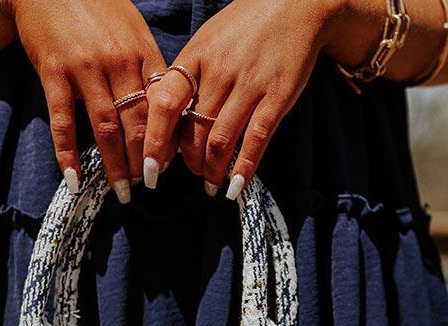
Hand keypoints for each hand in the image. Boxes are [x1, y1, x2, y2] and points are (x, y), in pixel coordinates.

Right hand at [2, 0, 167, 200]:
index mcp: (142, 53)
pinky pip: (63, 122)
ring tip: (123, 191)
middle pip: (137, 123)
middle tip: (147, 186)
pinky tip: (75, 179)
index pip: (162, 106)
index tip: (169, 166)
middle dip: (144, 160)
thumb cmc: (98, 8)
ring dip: (116, 165)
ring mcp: (84, 68)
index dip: (167, 140)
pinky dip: (68, 154)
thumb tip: (171, 113)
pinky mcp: (54, 73)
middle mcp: (117, 62)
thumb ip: (149, 69)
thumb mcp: (134, 31)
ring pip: (106, 127)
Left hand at [143, 0, 353, 198]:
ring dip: (212, 170)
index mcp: (195, 57)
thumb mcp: (208, 41)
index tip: (152, 167)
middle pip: (193, 130)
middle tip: (193, 174)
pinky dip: (244, 167)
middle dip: (190, 162)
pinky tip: (236, 185)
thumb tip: (169, 119)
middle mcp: (219, 72)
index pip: (164, 104)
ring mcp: (249, 85)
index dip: (156, 140)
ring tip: (211, 184)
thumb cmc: (246, 27)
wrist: (295, 4)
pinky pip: (256, 138)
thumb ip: (189, 77)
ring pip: (220, 140)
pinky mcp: (277, 97)